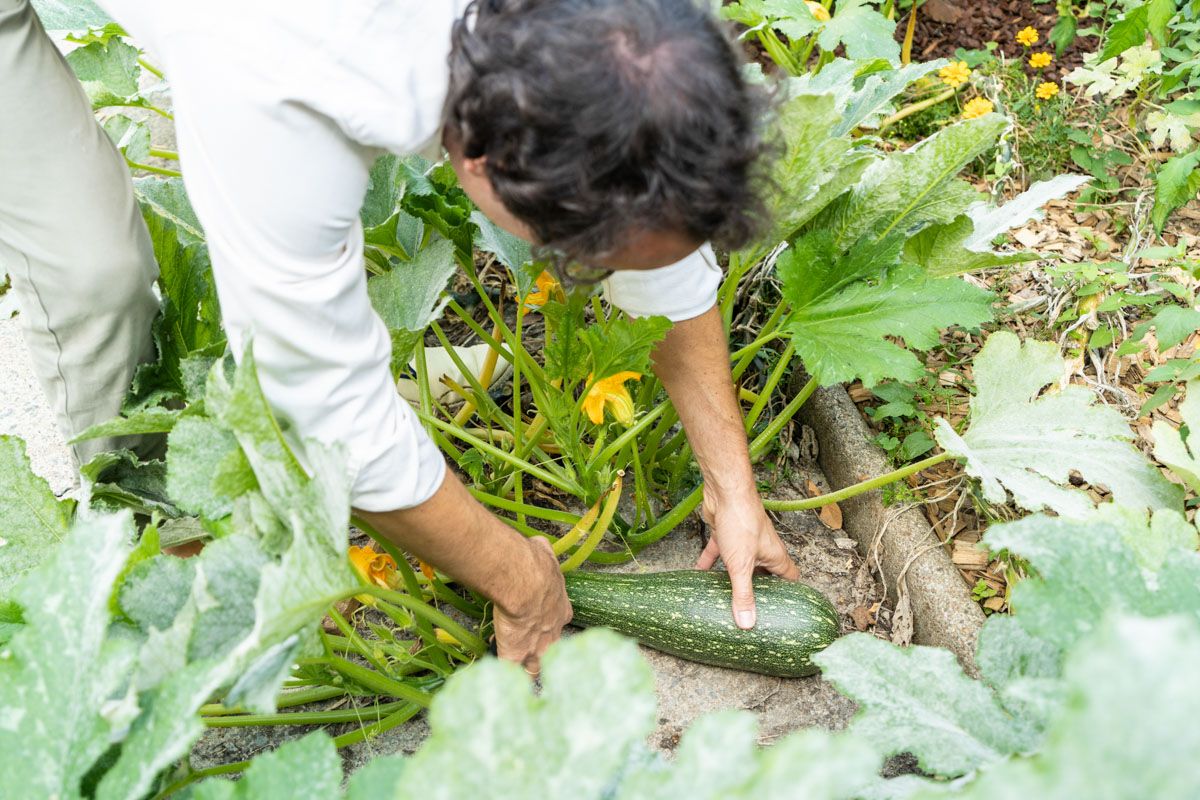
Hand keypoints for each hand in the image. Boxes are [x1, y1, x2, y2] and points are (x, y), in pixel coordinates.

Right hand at [492, 537, 572, 676]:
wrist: (524, 580)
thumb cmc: (535, 564)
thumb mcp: (544, 555)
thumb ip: (542, 554)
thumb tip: (538, 544)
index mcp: (562, 610)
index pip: (557, 624)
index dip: (545, 625)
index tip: (533, 620)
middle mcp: (553, 633)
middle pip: (550, 653)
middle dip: (540, 654)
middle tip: (526, 650)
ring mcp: (536, 647)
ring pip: (533, 669)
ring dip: (523, 667)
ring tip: (512, 669)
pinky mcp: (515, 654)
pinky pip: (508, 669)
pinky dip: (500, 669)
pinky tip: (492, 667)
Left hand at [695, 490, 799, 629]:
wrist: (724, 491)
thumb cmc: (741, 522)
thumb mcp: (741, 566)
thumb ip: (743, 594)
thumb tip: (747, 624)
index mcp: (775, 557)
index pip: (790, 578)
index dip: (789, 594)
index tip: (782, 611)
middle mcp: (762, 549)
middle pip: (764, 575)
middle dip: (758, 591)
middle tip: (751, 611)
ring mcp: (743, 542)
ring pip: (740, 566)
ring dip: (732, 579)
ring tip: (725, 599)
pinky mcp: (725, 535)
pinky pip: (718, 554)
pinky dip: (709, 564)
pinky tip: (698, 575)